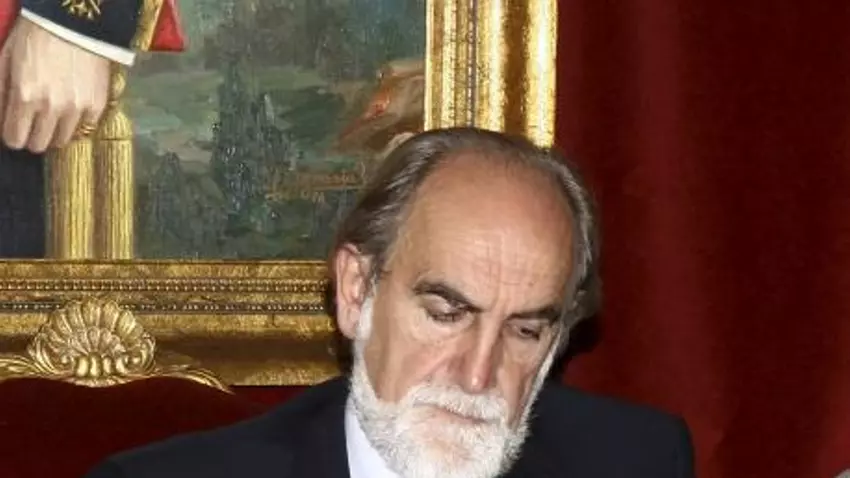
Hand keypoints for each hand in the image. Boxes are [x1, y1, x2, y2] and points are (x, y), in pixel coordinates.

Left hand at [0, 17, 109, 152]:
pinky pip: (84, 129)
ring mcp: (77, 109)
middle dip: (32, 136)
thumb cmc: (35, 37)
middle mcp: (52, 108)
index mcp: (25, 96)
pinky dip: (76, 123)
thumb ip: (0, 94)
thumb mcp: (5, 61)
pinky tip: (71, 107)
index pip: (15, 139)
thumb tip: (0, 119)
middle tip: (33, 123)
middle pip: (38, 145)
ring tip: (54, 116)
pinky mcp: (97, 106)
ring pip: (62, 141)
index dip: (12, 135)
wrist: (75, 23)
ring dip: (54, 132)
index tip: (15, 128)